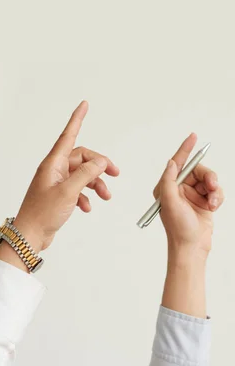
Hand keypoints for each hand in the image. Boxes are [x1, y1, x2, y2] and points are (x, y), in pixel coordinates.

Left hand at [12, 101, 119, 251]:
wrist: (30, 235)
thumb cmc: (43, 213)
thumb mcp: (68, 192)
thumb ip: (86, 174)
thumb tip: (101, 161)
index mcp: (52, 164)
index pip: (68, 135)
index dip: (77, 119)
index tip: (84, 104)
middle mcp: (53, 170)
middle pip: (81, 158)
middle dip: (99, 165)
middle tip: (115, 174)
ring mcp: (55, 182)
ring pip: (81, 175)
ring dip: (95, 183)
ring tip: (106, 196)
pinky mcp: (58, 195)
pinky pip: (76, 189)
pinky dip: (85, 197)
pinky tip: (87, 208)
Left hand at [154, 133, 224, 258]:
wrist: (192, 246)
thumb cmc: (178, 227)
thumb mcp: (170, 203)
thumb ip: (169, 181)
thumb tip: (172, 162)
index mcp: (166, 186)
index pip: (177, 163)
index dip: (185, 149)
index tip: (193, 136)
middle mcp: (178, 188)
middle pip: (198, 171)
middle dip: (207, 177)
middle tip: (211, 187)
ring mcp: (191, 195)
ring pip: (209, 180)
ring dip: (214, 190)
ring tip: (212, 203)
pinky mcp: (203, 201)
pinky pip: (215, 190)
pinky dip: (217, 197)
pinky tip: (213, 207)